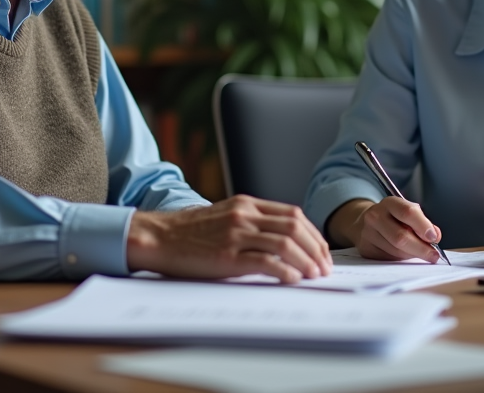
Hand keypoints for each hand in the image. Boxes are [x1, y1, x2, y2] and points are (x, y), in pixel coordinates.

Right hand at [126, 195, 332, 282]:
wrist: (158, 237)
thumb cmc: (190, 233)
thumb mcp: (225, 217)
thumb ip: (251, 223)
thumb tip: (282, 241)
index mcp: (246, 204)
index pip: (293, 214)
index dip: (313, 234)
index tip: (321, 251)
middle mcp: (244, 215)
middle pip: (294, 227)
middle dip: (316, 248)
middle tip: (324, 267)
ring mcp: (236, 234)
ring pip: (285, 243)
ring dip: (306, 261)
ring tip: (315, 276)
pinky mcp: (227, 255)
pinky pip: (265, 262)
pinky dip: (285, 271)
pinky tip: (293, 280)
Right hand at [329, 198, 443, 262]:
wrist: (366, 224)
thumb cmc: (394, 219)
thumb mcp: (408, 213)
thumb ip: (423, 223)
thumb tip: (435, 236)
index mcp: (389, 203)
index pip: (407, 212)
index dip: (423, 226)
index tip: (434, 238)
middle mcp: (375, 216)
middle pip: (401, 236)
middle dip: (421, 248)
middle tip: (434, 255)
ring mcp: (368, 233)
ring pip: (396, 250)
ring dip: (412, 255)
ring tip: (419, 253)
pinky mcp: (366, 249)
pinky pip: (388, 258)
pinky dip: (401, 259)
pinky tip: (404, 254)